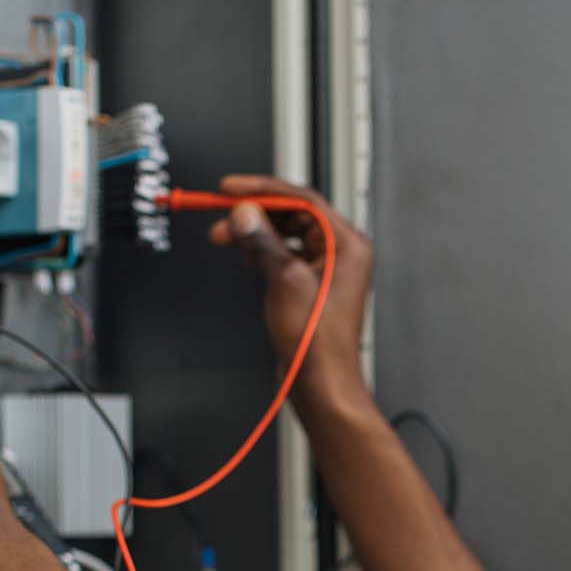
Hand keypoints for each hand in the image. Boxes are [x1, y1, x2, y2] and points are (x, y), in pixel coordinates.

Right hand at [207, 175, 374, 409]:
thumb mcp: (285, 280)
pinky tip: (245, 254)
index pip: (303, 200)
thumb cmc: (317, 343)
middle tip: (223, 214)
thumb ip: (263, 240)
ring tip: (226, 236)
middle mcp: (341, 253)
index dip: (263, 190)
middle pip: (293, 214)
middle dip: (255, 213)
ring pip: (285, 234)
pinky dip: (262, 250)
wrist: (320, 382)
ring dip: (255, 232)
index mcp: (347, 245)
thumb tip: (246, 213)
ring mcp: (327, 269)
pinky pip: (284, 253)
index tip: (232, 188)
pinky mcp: (311, 284)